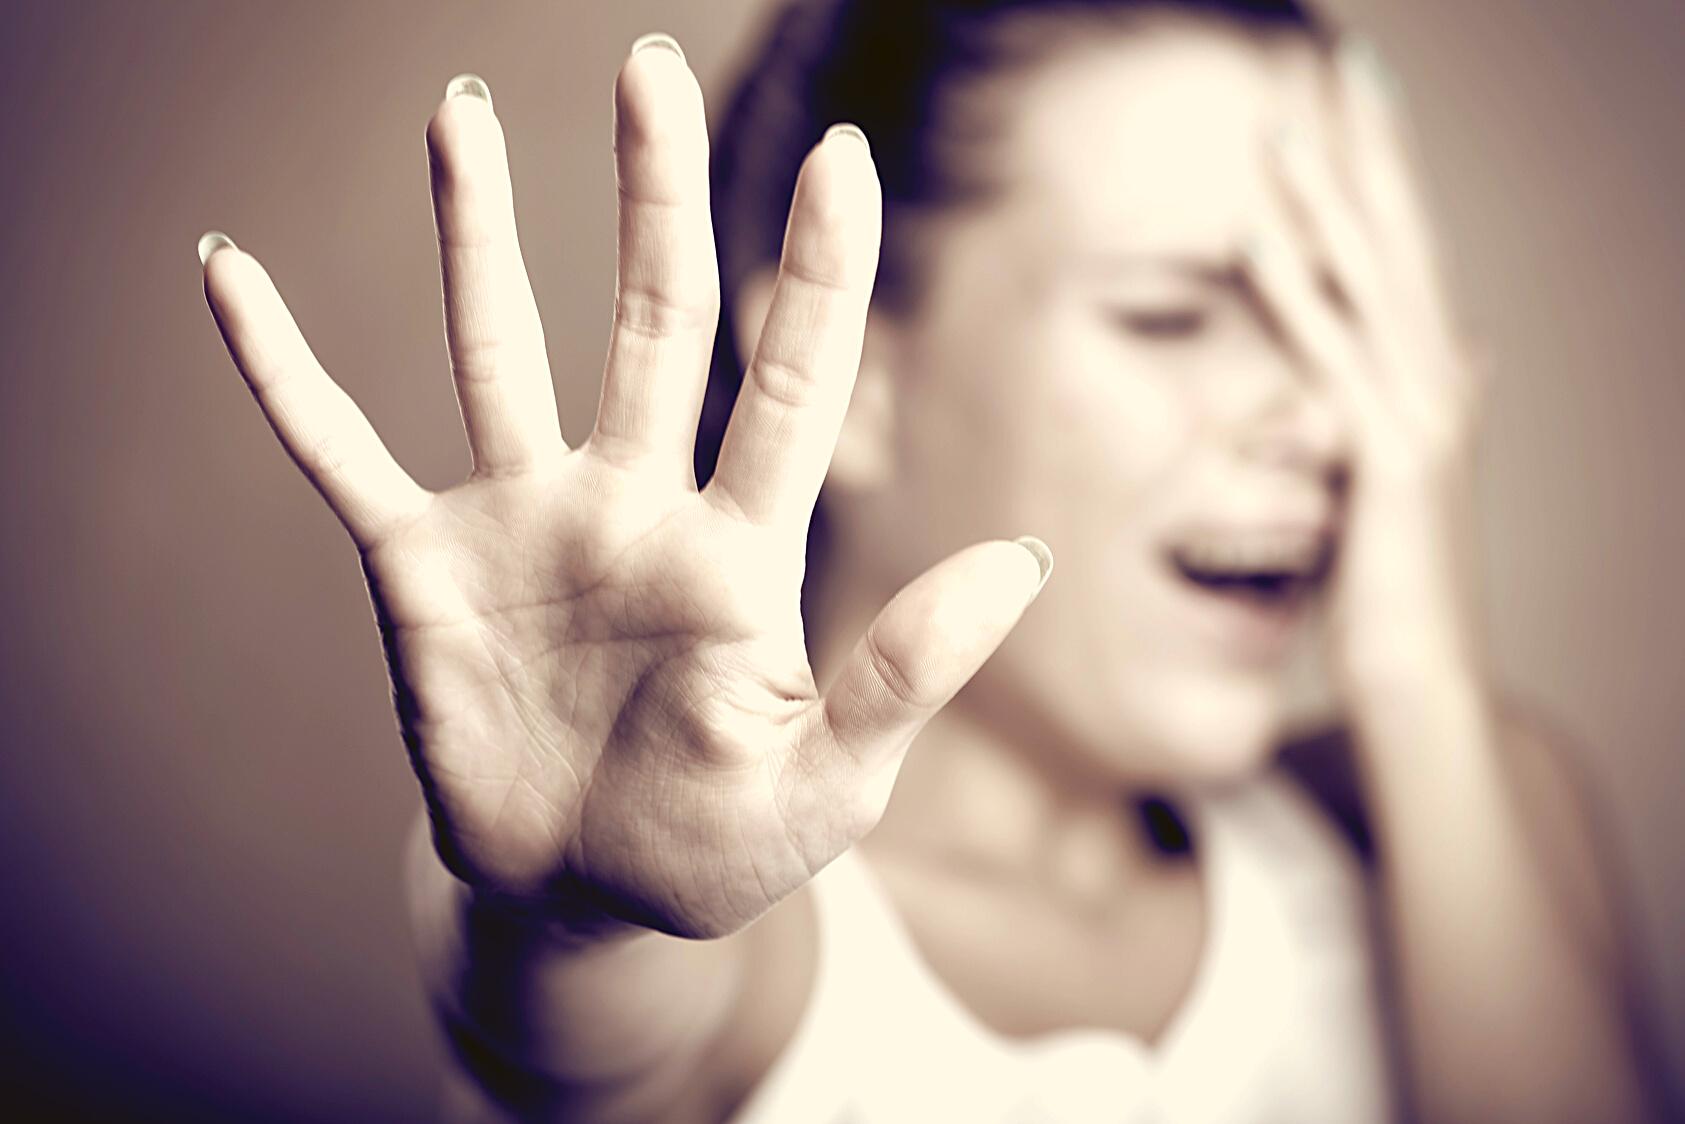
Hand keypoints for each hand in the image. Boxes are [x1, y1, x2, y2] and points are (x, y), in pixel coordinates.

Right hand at [199, 44, 1047, 939]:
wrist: (584, 897)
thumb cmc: (717, 845)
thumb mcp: (827, 782)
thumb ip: (905, 673)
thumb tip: (1024, 559)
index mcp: (738, 551)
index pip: (794, 384)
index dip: (819, 273)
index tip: (839, 156)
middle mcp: (631, 505)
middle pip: (651, 320)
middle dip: (651, 193)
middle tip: (645, 67)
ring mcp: (522, 525)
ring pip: (497, 348)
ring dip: (476, 231)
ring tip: (458, 112)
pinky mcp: (420, 569)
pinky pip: (339, 452)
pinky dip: (282, 374)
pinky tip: (231, 278)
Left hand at [1245, 41, 1485, 697]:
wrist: (1422, 678)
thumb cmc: (1398, 586)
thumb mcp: (1407, 481)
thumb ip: (1431, 406)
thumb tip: (1474, 350)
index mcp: (1435, 378)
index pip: (1408, 253)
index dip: (1386, 173)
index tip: (1359, 97)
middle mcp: (1439, 380)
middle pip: (1401, 240)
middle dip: (1372, 149)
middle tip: (1345, 62)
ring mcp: (1421, 414)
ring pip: (1371, 281)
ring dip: (1330, 195)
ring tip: (1292, 118)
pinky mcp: (1391, 457)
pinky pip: (1333, 352)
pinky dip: (1300, 287)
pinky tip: (1263, 230)